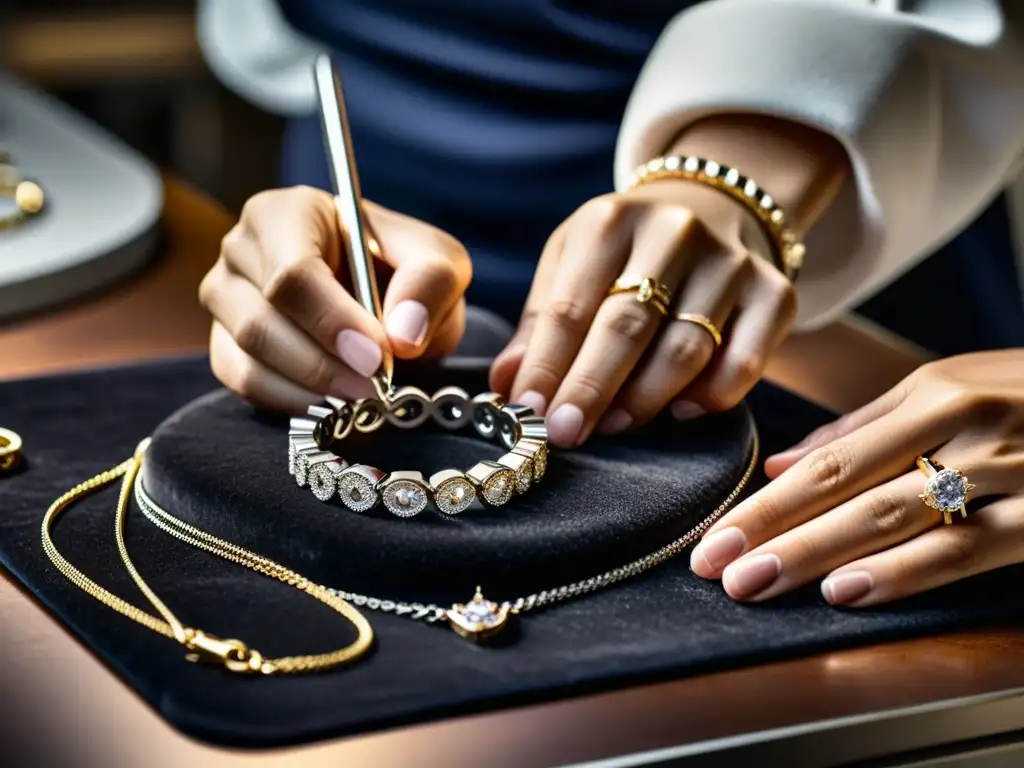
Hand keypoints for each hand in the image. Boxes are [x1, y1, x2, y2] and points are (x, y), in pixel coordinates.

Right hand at [200, 186, 471, 411]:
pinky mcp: (224, 341)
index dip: (333, 323)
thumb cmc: (404, 269)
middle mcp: (242, 249)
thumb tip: (401, 337)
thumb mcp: (438, 262)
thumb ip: (429, 284)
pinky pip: (243, 381)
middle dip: (324, 364)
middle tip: (375, 388)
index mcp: (287, 212)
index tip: (377, 358)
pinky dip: (291, 401)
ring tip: (361, 396)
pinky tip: (333, 403)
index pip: (292, 274)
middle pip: (263, 320)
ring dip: (310, 387)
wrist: (386, 296)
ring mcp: (225, 296)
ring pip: (249, 355)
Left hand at [489, 178, 795, 446]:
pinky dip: (712, 395)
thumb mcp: (570, 266)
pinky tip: (680, 411)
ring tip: (613, 426)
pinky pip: (745, 360)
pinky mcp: (775, 291)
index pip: (571, 306)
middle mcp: (675, 231)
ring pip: (687, 349)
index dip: (547, 367)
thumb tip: (507, 387)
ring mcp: (731, 261)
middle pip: (628, 326)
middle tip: (565, 434)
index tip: (527, 414)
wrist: (708, 211)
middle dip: (591, 389)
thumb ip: (539, 326)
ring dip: (645, 399)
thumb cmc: (621, 255)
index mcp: (610, 220)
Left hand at [690, 350, 1023, 605]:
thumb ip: (862, 428)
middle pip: (848, 489)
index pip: (829, 459)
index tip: (713, 539)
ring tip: (760, 585)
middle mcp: (964, 428)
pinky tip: (850, 591)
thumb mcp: (947, 389)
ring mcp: (1007, 474)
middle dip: (775, 534)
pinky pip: (968, 548)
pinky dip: (906, 572)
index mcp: (933, 394)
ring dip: (819, 555)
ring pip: (896, 518)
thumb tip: (780, 466)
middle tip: (715, 570)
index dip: (765, 503)